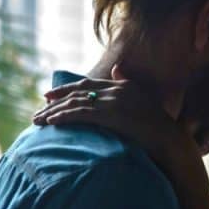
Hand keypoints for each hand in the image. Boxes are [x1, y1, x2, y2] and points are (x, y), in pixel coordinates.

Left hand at [32, 65, 192, 162]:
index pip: (89, 83)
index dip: (68, 88)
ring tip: (38, 120)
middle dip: (57, 98)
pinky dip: (62, 117)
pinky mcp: (109, 115)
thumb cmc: (159, 127)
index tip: (52, 94)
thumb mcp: (143, 100)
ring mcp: (112, 102)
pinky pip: (79, 114)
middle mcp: (116, 90)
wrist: (169, 140)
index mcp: (123, 86)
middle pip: (78, 91)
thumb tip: (116, 68)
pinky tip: (51, 122)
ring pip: (75, 103)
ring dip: (54, 111)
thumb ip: (127, 84)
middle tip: (40, 106)